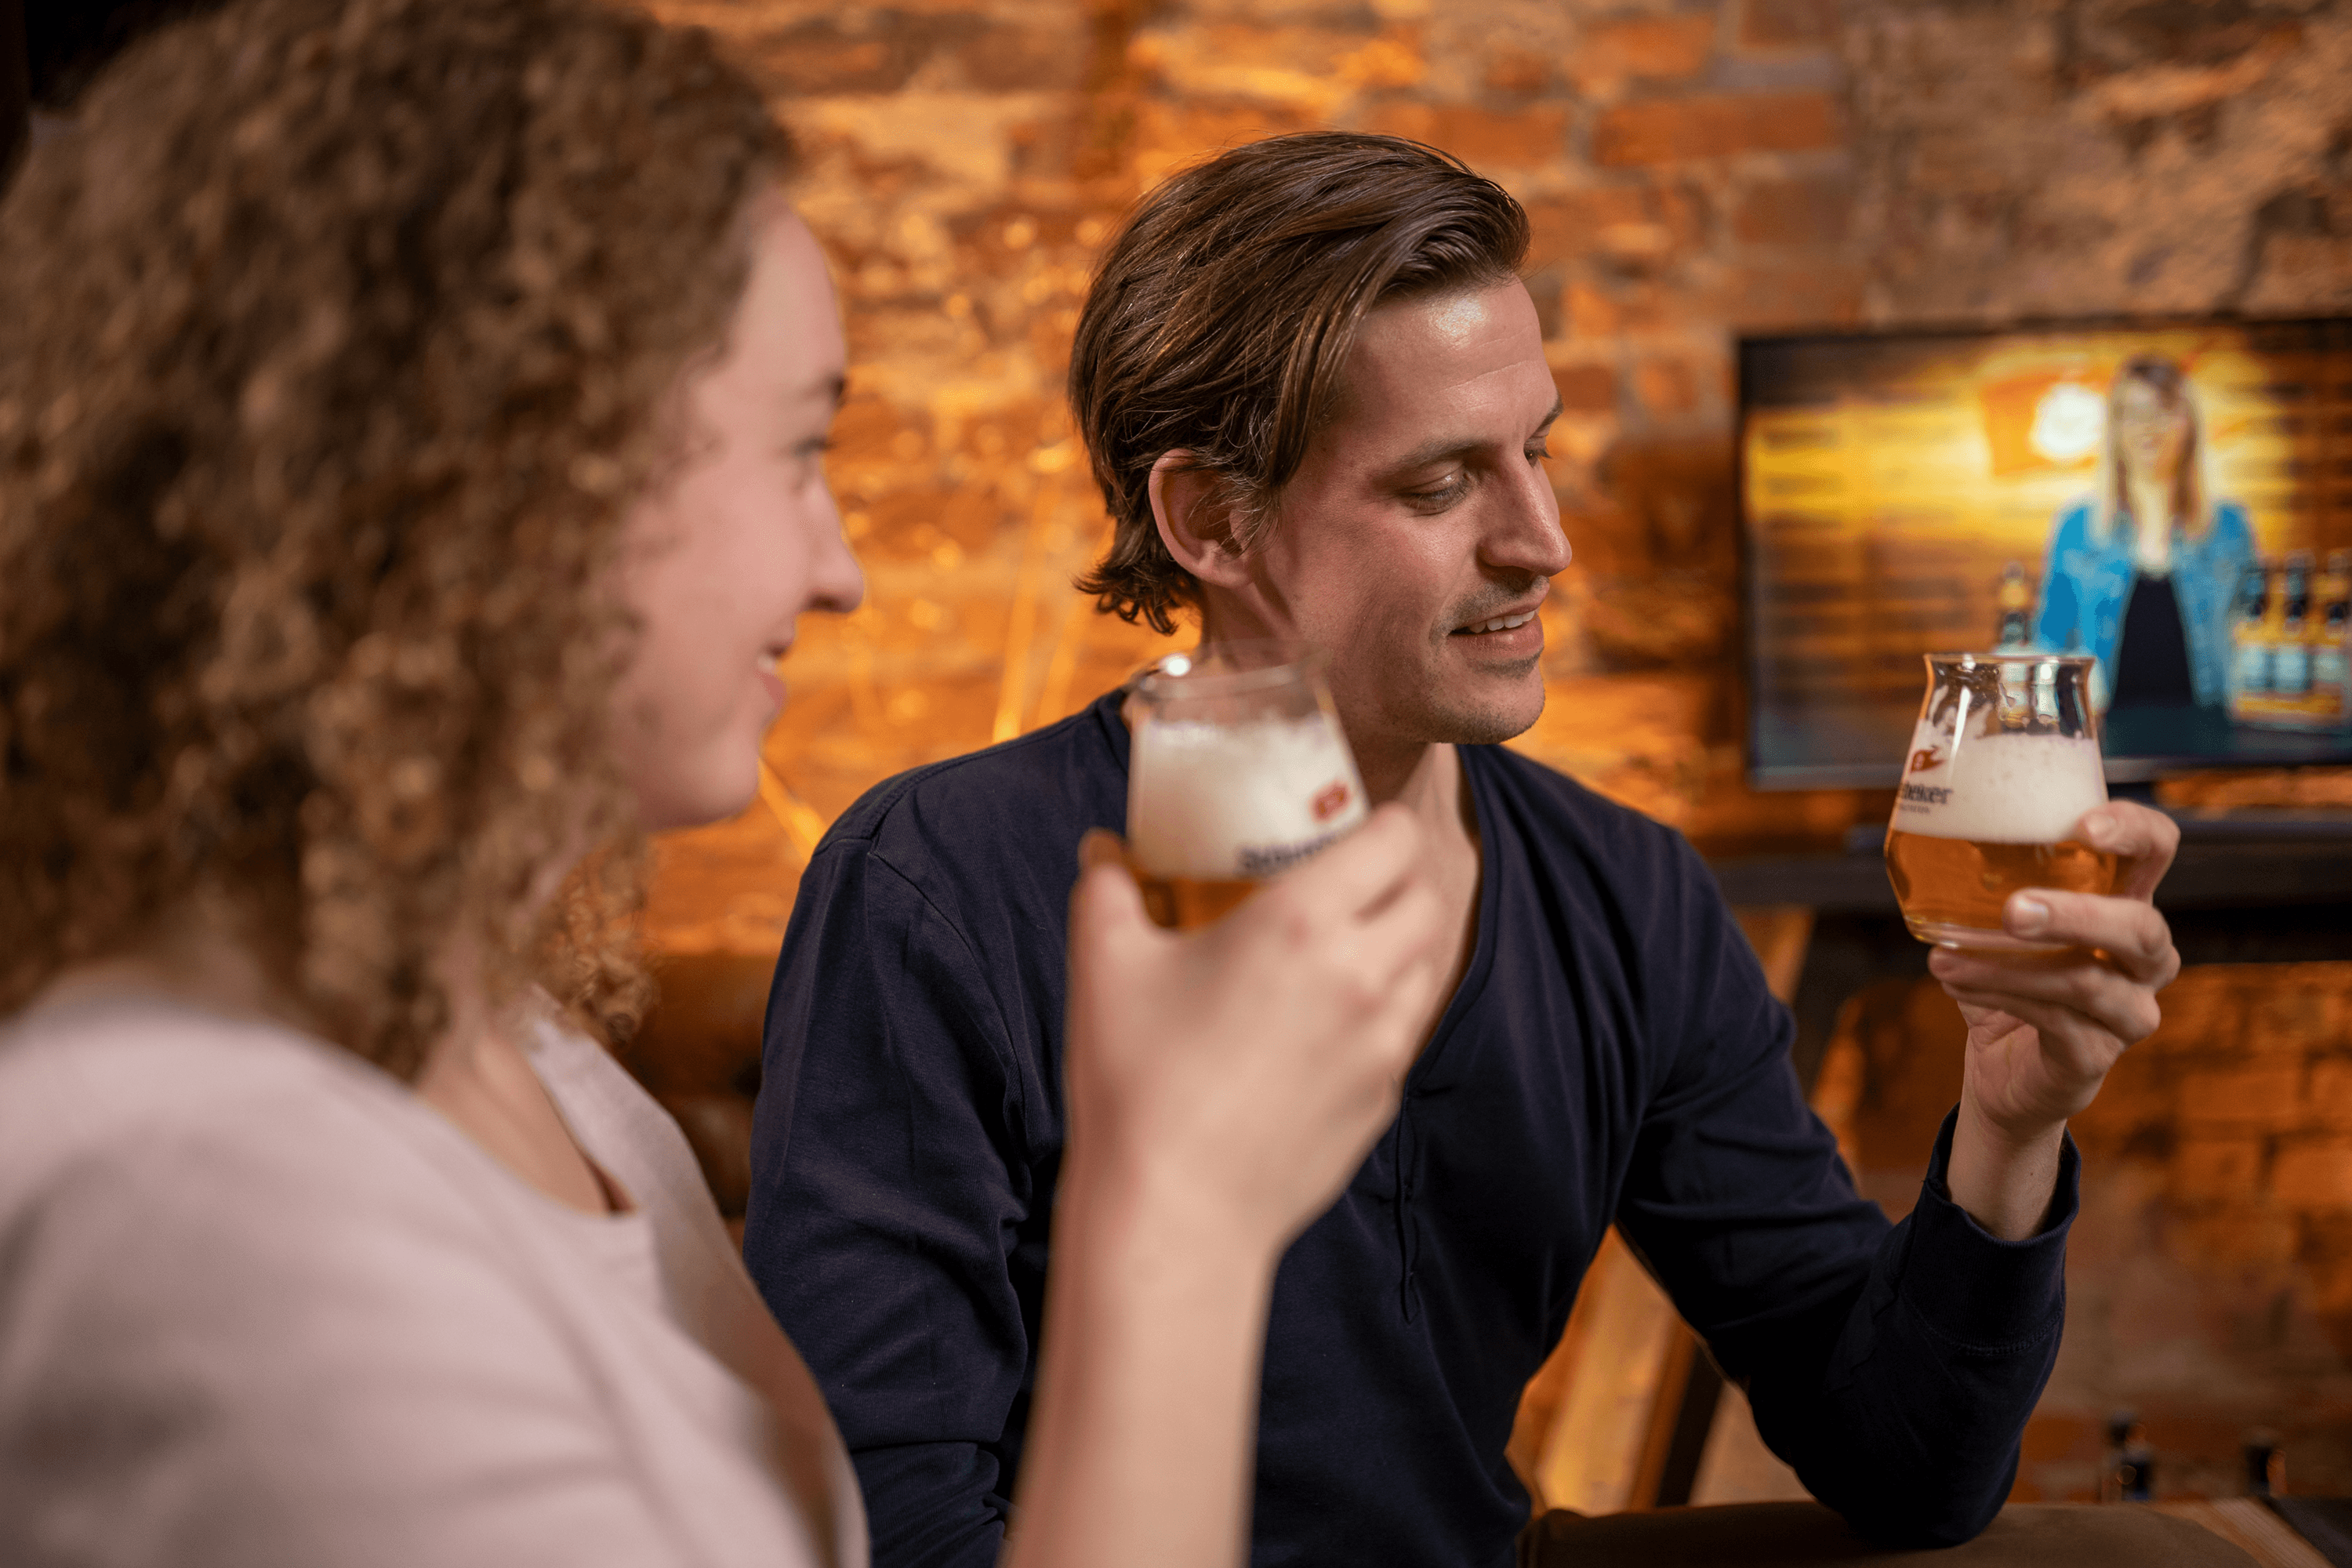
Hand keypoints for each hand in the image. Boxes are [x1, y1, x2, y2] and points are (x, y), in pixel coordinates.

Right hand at [1061, 805, 1447, 1257]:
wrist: (1174, 1212)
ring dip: (1395, 949)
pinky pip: (1400, 1037)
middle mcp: (1360, 978)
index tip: (1350, 827)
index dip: (1380, 824)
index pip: (1392, 841)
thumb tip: (1104, 850)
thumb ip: (1108, 888)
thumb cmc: (1136, 1080)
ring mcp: (1380, 1047)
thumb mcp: (1104, 964)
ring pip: (1424, 970)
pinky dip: (1378, 1017)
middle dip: (1396, 884)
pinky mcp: (1379, 1103)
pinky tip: (1321, 1028)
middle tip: (1347, 886)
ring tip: (1339, 954)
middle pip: (1425, 902)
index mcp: (1302, 923)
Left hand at [1928, 801, 2181, 1144]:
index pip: (2156, 852)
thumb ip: (1988, 887)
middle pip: (2142, 927)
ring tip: (1945, 959)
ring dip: (2007, 966)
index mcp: (2127, 906)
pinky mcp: (2097, 1055)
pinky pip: (2055, 1021)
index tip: (2083, 826)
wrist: (2007, 1073)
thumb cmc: (2011, 983)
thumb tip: (1930, 836)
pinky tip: (1954, 982)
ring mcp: (2129, 1012)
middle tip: (2013, 909)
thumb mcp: (2004, 929)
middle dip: (2077, 914)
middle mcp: (2145, 959)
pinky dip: (1998, 995)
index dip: (2135, 831)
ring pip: (2085, 981)